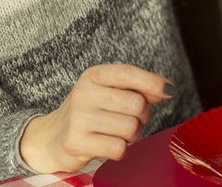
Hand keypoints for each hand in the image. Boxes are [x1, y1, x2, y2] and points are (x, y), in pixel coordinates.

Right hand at [19, 63, 174, 172]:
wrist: (52, 137)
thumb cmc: (90, 111)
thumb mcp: (108, 91)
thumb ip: (136, 88)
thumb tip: (166, 89)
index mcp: (94, 76)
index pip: (128, 73)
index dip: (152, 82)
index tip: (169, 90)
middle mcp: (84, 93)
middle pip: (136, 104)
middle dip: (142, 116)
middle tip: (131, 119)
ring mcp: (79, 118)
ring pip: (130, 128)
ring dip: (131, 135)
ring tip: (116, 132)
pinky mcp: (77, 142)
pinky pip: (118, 148)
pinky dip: (120, 149)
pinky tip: (108, 144)